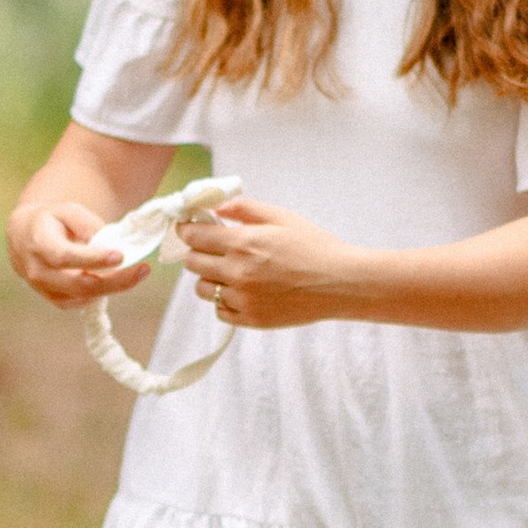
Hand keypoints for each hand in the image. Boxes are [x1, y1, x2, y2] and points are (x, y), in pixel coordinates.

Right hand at [6, 198, 150, 311]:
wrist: (25, 239)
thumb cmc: (50, 221)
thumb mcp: (67, 211)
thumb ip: (87, 224)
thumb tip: (111, 244)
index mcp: (39, 245)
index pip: (65, 257)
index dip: (93, 259)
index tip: (120, 255)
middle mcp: (39, 272)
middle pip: (80, 284)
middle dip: (115, 280)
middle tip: (143, 269)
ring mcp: (47, 291)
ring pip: (86, 297)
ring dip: (115, 286)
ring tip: (139, 271)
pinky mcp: (57, 300)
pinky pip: (85, 301)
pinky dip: (104, 291)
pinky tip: (117, 277)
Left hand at [173, 194, 363, 329]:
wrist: (341, 283)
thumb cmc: (315, 247)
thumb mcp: (282, 218)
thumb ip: (246, 209)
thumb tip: (218, 207)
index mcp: (244, 243)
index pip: (194, 237)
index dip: (187, 230)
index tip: (189, 228)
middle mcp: (238, 272)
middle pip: (192, 263)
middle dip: (198, 252)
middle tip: (212, 248)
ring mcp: (243, 299)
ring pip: (202, 289)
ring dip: (209, 277)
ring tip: (230, 271)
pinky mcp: (251, 319)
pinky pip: (219, 311)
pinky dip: (223, 300)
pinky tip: (240, 291)